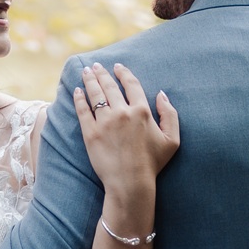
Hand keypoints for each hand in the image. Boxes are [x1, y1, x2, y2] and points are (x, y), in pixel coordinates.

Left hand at [73, 62, 179, 211]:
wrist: (130, 182)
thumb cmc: (152, 163)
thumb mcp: (172, 139)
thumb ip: (170, 114)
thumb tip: (161, 94)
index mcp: (141, 111)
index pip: (131, 85)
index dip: (124, 74)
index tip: (118, 67)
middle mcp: (122, 112)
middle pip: (110, 86)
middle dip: (102, 73)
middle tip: (96, 66)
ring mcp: (104, 122)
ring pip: (95, 95)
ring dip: (90, 80)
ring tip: (85, 72)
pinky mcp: (90, 133)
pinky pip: (82, 111)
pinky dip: (79, 99)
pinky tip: (77, 91)